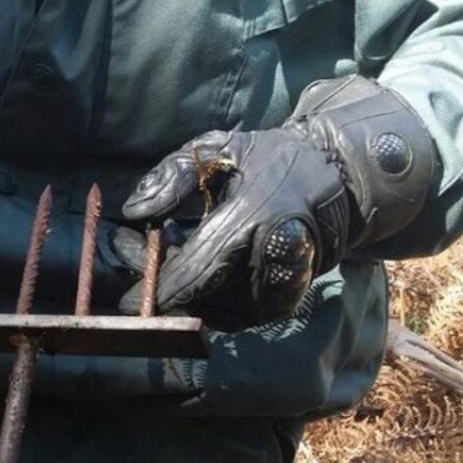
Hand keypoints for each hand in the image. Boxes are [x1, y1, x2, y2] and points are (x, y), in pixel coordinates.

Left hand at [120, 76, 435, 330]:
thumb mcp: (220, 148)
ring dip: (182, 296)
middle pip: (204, 295)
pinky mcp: (287, 300)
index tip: (123, 296)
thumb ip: (172, 174)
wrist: (339, 180)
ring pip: (216, 310)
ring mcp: (283, 284)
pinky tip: (194, 275)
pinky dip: (207, 302)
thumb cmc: (270, 159)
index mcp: (255, 215)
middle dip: (162, 292)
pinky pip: (235, 314)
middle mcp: (271, 256)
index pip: (199, 267)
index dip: (158, 285)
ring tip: (164, 262)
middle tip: (134, 274)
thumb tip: (133, 210)